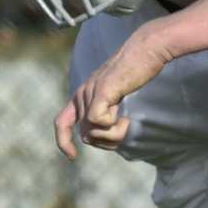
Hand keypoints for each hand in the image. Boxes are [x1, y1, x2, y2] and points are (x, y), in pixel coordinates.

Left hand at [54, 21, 173, 158]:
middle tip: (125, 127)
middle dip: (107, 141)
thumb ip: (104, 111)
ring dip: (113, 135)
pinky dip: (113, 125)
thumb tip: (95, 136)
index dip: (63, 141)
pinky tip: (125, 115)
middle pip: (87, 136)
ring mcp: (90, 92)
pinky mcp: (102, 91)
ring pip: (93, 132)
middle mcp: (82, 94)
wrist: (145, 50)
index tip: (72, 156)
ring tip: (126, 120)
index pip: (62, 122)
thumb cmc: (134, 73)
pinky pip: (98, 121)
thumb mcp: (115, 96)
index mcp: (83, 95)